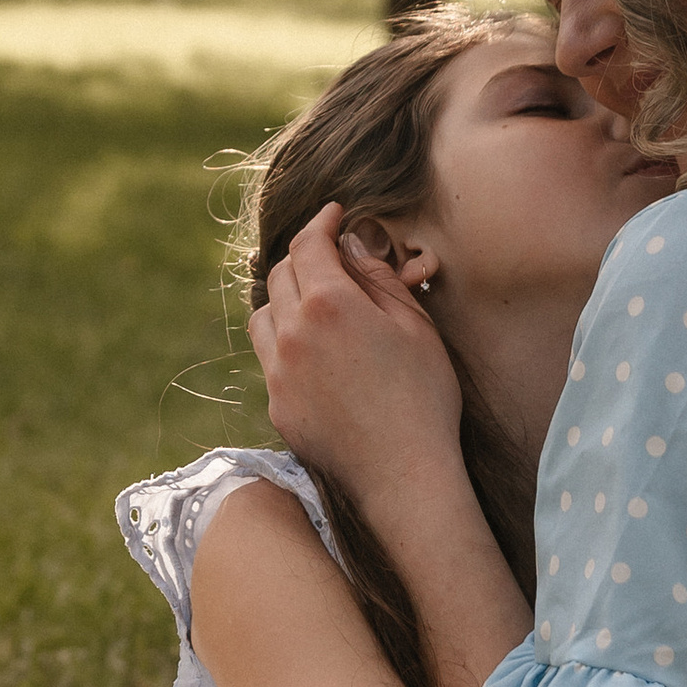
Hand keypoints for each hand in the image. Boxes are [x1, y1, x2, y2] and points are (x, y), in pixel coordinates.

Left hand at [250, 204, 462, 508]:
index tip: (333, 213)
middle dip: (302, 257)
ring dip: (285, 299)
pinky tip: (315, 351)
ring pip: (264, 315)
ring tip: (314, 303)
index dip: (321, 222)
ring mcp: (278, 372)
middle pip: (280, 274)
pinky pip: (270, 358)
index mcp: (328, 304)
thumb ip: (377, 278)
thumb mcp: (414, 324)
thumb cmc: (423, 395)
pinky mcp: (276, 405)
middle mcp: (292, 333)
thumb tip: (351, 248)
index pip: (309, 244)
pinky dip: (285, 341)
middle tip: (328, 257)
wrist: (404, 473)